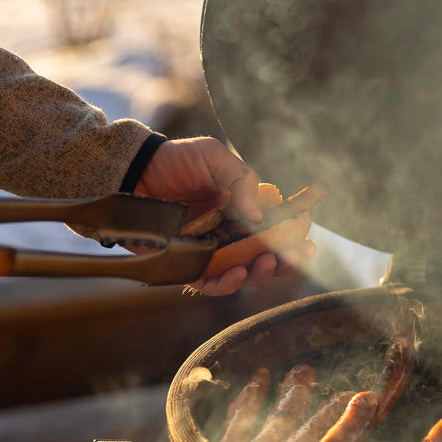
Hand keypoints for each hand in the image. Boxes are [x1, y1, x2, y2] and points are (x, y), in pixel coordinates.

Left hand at [133, 137, 314, 294]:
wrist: (133, 171)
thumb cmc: (175, 161)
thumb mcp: (214, 157)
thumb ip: (242, 179)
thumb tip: (260, 215)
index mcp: (241, 209)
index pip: (274, 229)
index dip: (293, 238)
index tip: (307, 241)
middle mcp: (228, 234)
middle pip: (263, 256)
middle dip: (283, 261)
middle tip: (292, 257)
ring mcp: (209, 251)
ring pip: (241, 273)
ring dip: (258, 274)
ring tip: (266, 265)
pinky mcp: (186, 264)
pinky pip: (209, 282)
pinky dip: (225, 285)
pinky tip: (236, 275)